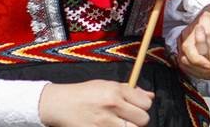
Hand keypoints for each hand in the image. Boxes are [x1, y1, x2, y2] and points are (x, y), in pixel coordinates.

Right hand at [38, 80, 152, 126]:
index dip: (143, 106)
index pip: (146, 103)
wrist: (59, 104)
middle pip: (143, 120)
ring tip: (118, 123)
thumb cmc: (84, 93)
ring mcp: (104, 123)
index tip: (135, 107)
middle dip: (138, 120)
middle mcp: (112, 106)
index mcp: (116, 91)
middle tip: (128, 118)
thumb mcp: (106, 85)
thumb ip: (130, 90)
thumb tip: (150, 96)